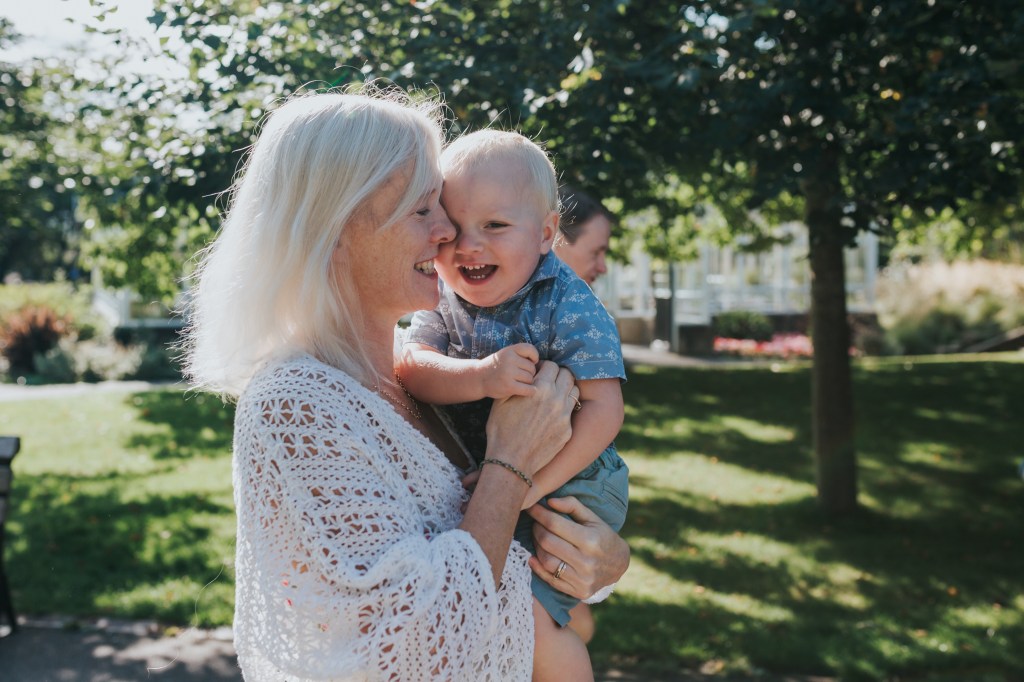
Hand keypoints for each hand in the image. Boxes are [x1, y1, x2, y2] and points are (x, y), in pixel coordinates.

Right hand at [482, 343, 538, 397]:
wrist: (479, 378)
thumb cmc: (497, 367)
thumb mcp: (506, 354)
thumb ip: (521, 355)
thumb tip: (542, 365)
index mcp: (510, 350)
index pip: (531, 349)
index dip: (534, 357)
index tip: (532, 362)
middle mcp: (509, 360)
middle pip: (532, 368)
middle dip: (529, 373)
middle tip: (521, 376)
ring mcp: (508, 373)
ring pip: (530, 379)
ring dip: (527, 383)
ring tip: (518, 383)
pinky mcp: (508, 386)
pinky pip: (528, 389)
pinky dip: (530, 391)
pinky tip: (526, 391)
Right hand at [484, 360, 574, 478]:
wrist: (511, 461)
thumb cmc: (501, 431)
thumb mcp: (501, 402)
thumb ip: (516, 384)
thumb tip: (523, 375)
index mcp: (540, 389)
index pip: (552, 365)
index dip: (544, 367)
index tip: (539, 373)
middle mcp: (556, 399)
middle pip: (567, 375)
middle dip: (557, 375)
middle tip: (548, 381)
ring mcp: (564, 416)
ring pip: (574, 392)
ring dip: (565, 389)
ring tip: (553, 395)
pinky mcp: (567, 430)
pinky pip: (570, 412)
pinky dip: (563, 409)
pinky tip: (551, 415)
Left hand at [526, 496, 629, 599]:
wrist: (619, 565)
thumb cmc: (603, 536)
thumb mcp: (593, 518)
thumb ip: (572, 505)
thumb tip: (549, 501)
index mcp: (591, 540)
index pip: (555, 524)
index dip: (539, 514)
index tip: (532, 508)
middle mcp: (586, 561)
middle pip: (548, 542)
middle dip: (536, 529)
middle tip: (535, 522)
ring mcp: (582, 579)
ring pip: (546, 561)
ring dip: (536, 546)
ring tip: (538, 538)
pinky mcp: (577, 591)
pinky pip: (550, 579)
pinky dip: (537, 567)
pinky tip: (533, 556)